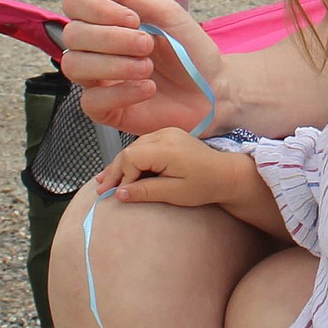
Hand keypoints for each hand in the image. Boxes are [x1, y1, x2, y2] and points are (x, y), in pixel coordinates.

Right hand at [62, 0, 223, 135]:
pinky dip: (121, 93)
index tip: (133, 18)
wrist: (213, 88)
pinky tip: (147, 89)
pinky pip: (90, 101)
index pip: (75, 4)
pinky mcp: (105, 109)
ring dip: (115, 65)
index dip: (97, 9)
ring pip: (74, 66)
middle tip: (147, 44)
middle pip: (72, 34)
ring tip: (148, 68)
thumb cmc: (189, 50)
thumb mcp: (164, 13)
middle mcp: (96, 48)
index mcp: (107, 21)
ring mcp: (97, 79)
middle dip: (112, 38)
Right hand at [95, 127, 237, 207]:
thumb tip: (118, 194)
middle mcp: (165, 135)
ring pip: (133, 148)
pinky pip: (142, 146)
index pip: (131, 157)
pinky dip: (131, 159)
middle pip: (129, 151)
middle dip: (115, 172)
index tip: (115, 194)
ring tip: (104, 183)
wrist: (226, 174)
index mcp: (167, 148)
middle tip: (101, 191)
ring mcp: (166, 133)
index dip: (120, 176)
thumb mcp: (175, 194)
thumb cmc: (204, 186)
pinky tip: (120, 171)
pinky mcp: (168, 135)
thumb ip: (146, 192)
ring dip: (120, 165)